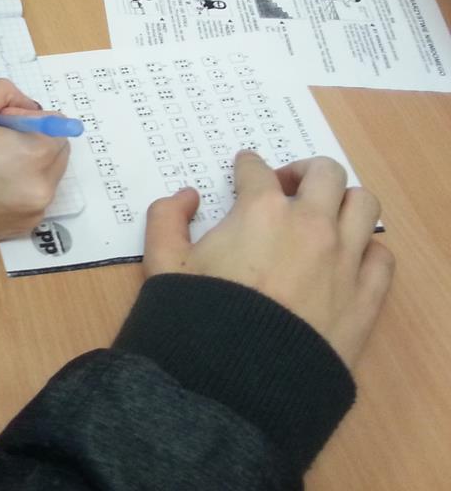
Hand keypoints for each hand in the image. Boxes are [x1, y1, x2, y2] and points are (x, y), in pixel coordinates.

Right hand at [0, 79, 71, 251]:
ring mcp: (30, 214)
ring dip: (27, 166)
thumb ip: (6, 93)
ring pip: (45, 178)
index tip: (0, 122)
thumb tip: (28, 107)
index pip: (58, 128)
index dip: (29, 119)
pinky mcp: (16, 231)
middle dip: (34, 141)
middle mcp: (40, 189)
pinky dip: (17, 189)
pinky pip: (30, 200)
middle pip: (57, 154)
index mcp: (34, 156)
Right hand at [144, 151, 393, 366]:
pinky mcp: (365, 295)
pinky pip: (381, 255)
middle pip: (323, 173)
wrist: (241, 377)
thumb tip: (187, 197)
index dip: (246, 166)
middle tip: (286, 188)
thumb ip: (165, 219)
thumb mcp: (161, 264)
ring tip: (324, 217)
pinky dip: (367, 248)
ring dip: (342, 202)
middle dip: (302, 172)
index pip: (257, 169)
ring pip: (363, 204)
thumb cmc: (198, 316)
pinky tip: (347, 257)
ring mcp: (344, 258)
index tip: (244, 170)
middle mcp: (309, 224)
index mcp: (259, 210)